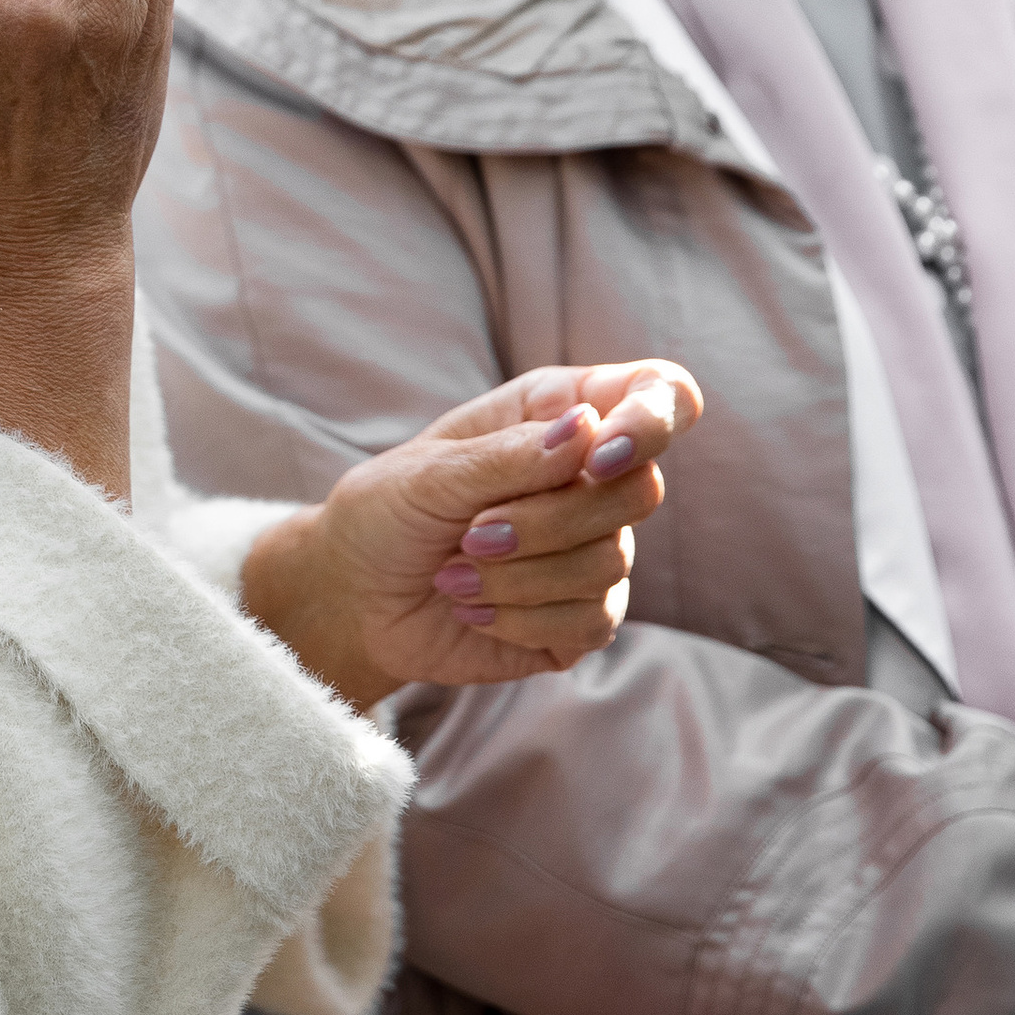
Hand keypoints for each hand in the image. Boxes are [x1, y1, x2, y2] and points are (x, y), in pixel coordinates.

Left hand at [239, 361, 701, 711]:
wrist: (354, 598)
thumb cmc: (387, 513)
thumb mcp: (428, 473)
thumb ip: (508, 454)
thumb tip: (588, 431)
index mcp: (561, 412)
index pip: (660, 394)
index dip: (652, 420)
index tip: (600, 457)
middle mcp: (591, 477)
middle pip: (640, 490)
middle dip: (546, 521)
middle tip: (471, 532)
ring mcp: (595, 548)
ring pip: (610, 562)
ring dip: (516, 576)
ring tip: (454, 573)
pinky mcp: (585, 616)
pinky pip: (592, 620)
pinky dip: (519, 619)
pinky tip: (474, 609)